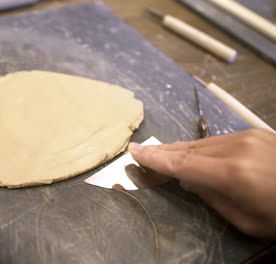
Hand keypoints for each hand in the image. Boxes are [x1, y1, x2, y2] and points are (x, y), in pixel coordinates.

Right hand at [129, 128, 275, 237]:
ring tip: (162, 155)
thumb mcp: (246, 220)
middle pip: (188, 149)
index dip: (156, 160)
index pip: (182, 165)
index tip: (134, 153)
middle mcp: (237, 148)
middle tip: (141, 152)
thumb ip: (212, 197)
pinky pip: (217, 141)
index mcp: (233, 174)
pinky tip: (192, 155)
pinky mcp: (255, 133)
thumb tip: (188, 180)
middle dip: (163, 152)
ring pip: (201, 142)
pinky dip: (200, 148)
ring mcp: (247, 137)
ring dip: (180, 150)